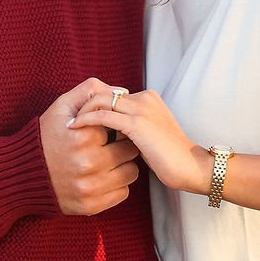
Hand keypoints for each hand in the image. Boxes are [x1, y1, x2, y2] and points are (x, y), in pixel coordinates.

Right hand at [39, 79, 141, 215]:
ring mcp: (91, 187)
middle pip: (130, 150)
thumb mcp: (62, 106)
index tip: (105, 130)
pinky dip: (116, 185)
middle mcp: (89, 163)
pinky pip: (123, 193)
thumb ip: (91, 90)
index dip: (115, 126)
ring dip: (122, 166)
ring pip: (131, 172)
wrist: (22, 173)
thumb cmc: (45, 136)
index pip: (122, 127)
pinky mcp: (91, 205)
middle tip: (106, 146)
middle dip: (121, 145)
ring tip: (105, 161)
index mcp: (84, 136)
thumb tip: (122, 91)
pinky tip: (101, 177)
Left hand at [71, 88, 211, 196]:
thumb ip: (131, 128)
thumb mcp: (149, 136)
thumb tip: (109, 131)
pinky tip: (75, 128)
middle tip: (68, 118)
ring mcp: (141, 109)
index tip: (77, 117)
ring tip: (69, 123)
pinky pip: (103, 115)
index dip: (93, 104)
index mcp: (148, 98)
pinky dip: (86, 119)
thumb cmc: (169, 158)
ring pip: (101, 100)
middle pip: (104, 93)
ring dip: (81, 110)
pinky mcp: (137, 124)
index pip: (112, 94)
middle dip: (83, 103)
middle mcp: (144, 98)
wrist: (191, 167)